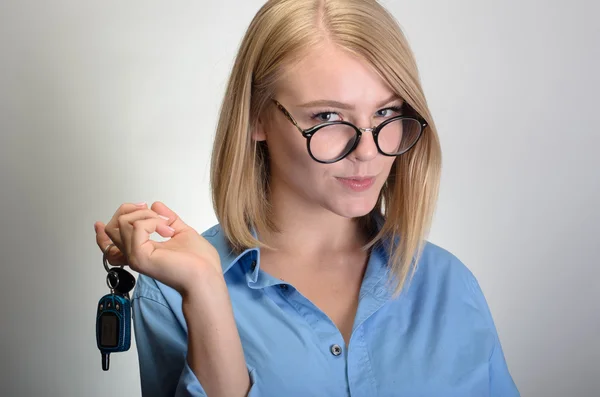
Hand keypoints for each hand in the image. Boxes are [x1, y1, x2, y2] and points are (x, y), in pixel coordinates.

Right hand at [94, 201, 221, 294]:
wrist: (206, 277)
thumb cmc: (200, 263)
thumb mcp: (181, 232)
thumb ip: (167, 219)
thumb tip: (156, 205)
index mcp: (141, 252)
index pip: (109, 242)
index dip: (104, 229)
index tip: (119, 213)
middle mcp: (134, 255)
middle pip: (112, 227)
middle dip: (132, 210)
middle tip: (154, 213)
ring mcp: (135, 256)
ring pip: (123, 222)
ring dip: (147, 215)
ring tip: (166, 226)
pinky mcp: (140, 256)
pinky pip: (136, 227)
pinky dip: (154, 221)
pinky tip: (168, 231)